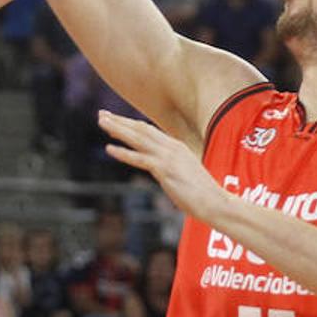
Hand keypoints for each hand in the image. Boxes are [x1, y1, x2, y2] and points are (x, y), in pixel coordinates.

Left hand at [98, 110, 223, 219]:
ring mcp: (168, 157)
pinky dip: (123, 153)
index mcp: (176, 146)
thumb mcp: (183, 172)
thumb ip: (169, 166)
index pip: (149, 130)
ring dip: (118, 129)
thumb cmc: (200, 192)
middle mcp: (171, 147)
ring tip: (102, 122)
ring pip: (138, 139)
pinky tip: (109, 148)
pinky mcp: (164, 169)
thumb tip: (157, 169)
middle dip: (120, 121)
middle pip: (141, 129)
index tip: (114, 118)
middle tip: (102, 114)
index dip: (130, 123)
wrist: (215, 202)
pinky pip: (140, 159)